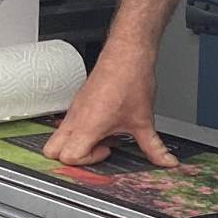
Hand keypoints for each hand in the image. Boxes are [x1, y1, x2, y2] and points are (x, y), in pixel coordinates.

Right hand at [45, 50, 176, 167]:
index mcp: (88, 126)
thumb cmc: (130, 81)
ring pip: (57, 136)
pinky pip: (67, 124)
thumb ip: (154, 148)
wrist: (126, 56)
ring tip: (101, 137)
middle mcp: (76, 118)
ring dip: (76, 143)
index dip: (88, 161)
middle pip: (51, 150)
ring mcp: (73, 110)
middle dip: (72, 158)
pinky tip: (102, 126)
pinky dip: (79, 131)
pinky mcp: (77, 103)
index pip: (69, 156)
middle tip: (96, 150)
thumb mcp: (144, 121)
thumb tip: (165, 161)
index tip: (107, 152)